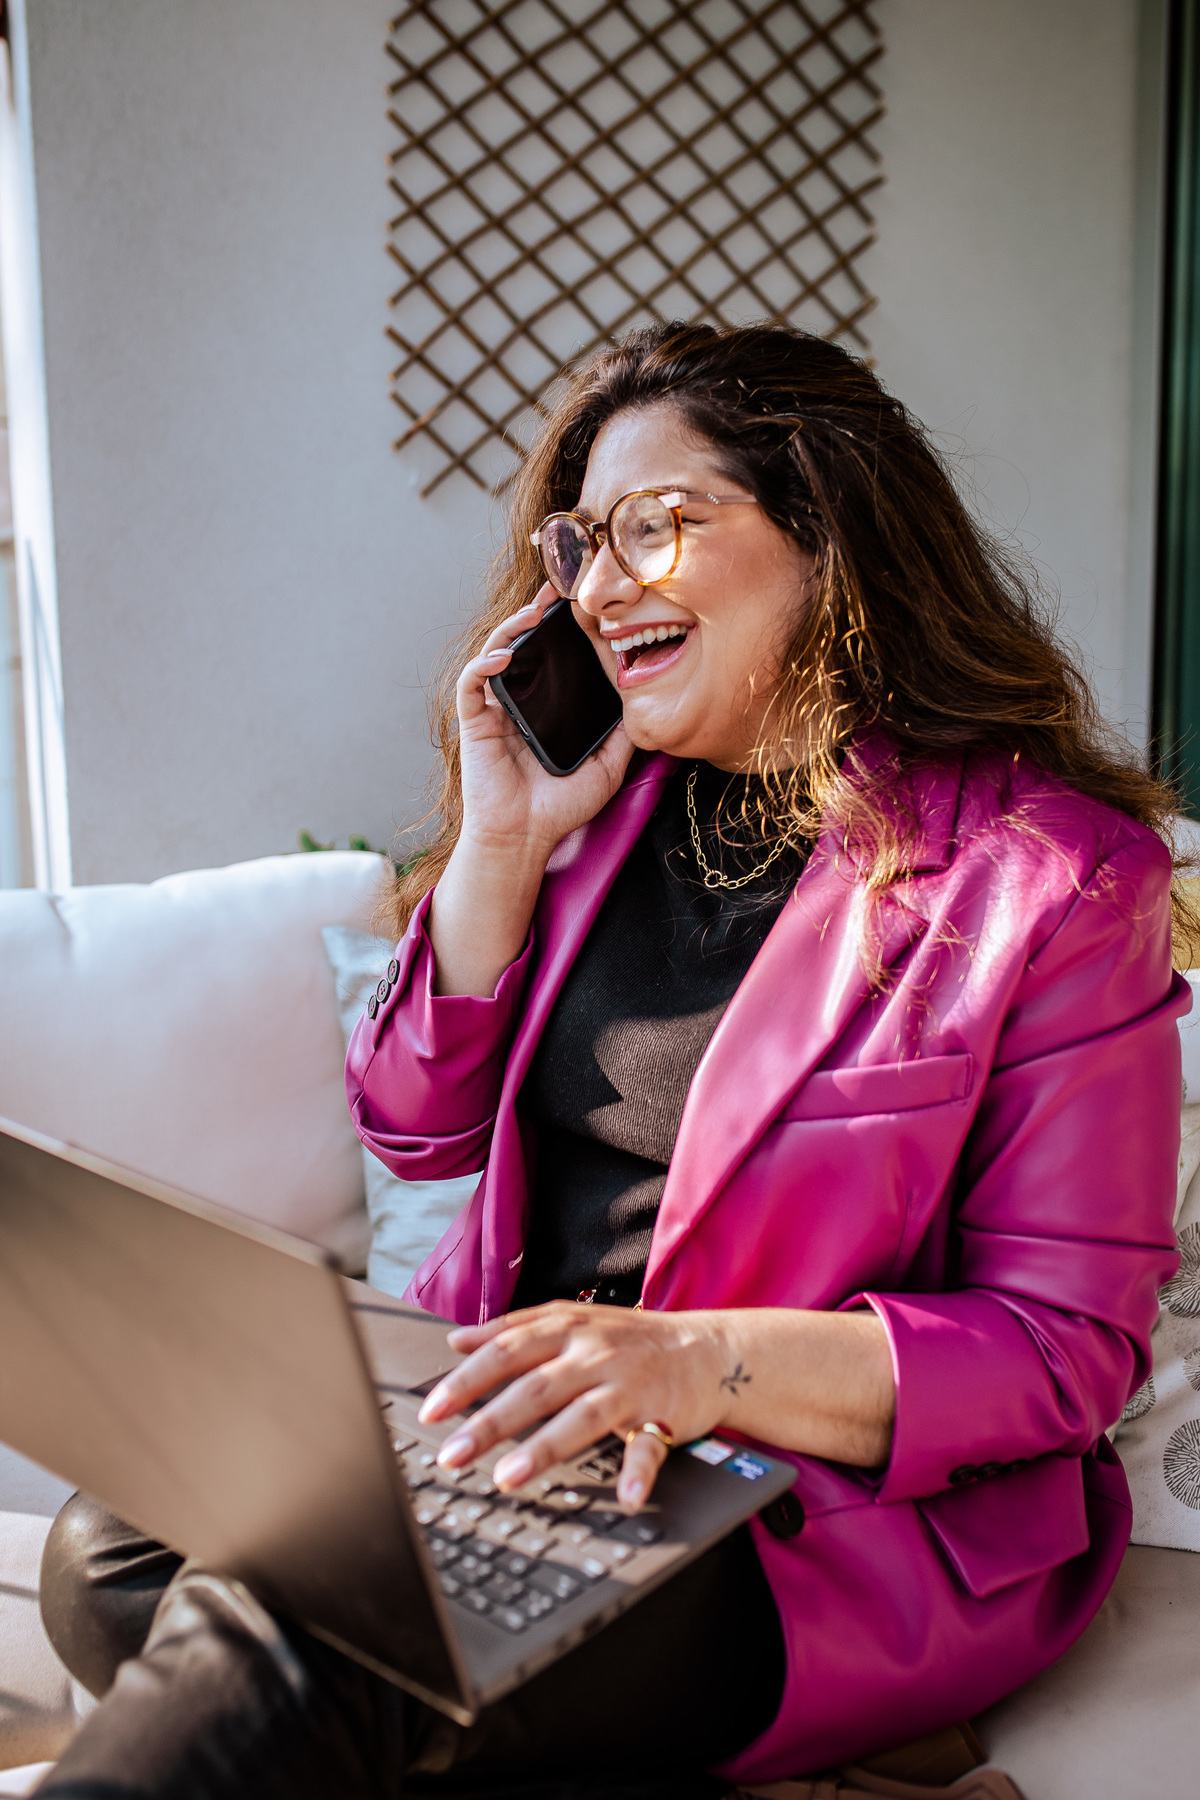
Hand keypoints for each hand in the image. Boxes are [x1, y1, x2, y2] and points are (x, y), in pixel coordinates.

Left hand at [417, 1303, 731, 1510]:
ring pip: (581, 1416)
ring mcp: (629, 1384)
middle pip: (534, 1387)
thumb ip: (514, 1328)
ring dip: (544, 1448)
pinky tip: (626, 1497)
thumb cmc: (630, 1340)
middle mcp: (594, 1353)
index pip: (506, 1350)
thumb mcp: (571, 1321)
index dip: (467, 1379)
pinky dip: (639, 1471)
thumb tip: (456, 1339)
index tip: (432, 1410)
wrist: (708, 1348)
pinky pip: (650, 1446)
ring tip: (508, 1478)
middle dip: (488, 1422)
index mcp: (567, 1330)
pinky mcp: (664, 1413)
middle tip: (451, 1455)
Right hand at [459, 584, 632, 863]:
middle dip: (538, 612)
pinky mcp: (474, 722)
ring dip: (512, 627)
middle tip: (560, 587)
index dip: (566, 628)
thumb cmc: (560, 807)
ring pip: (496, 652)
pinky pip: (472, 683)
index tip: (588, 604)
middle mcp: (519, 700)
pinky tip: (505, 655)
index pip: (554, 656)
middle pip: (524, 644)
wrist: (526, 838)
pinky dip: (484, 663)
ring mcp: (495, 709)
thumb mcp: (608, 765)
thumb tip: (646, 701)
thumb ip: (623, 734)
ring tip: (535, 611)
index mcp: (547, 706)